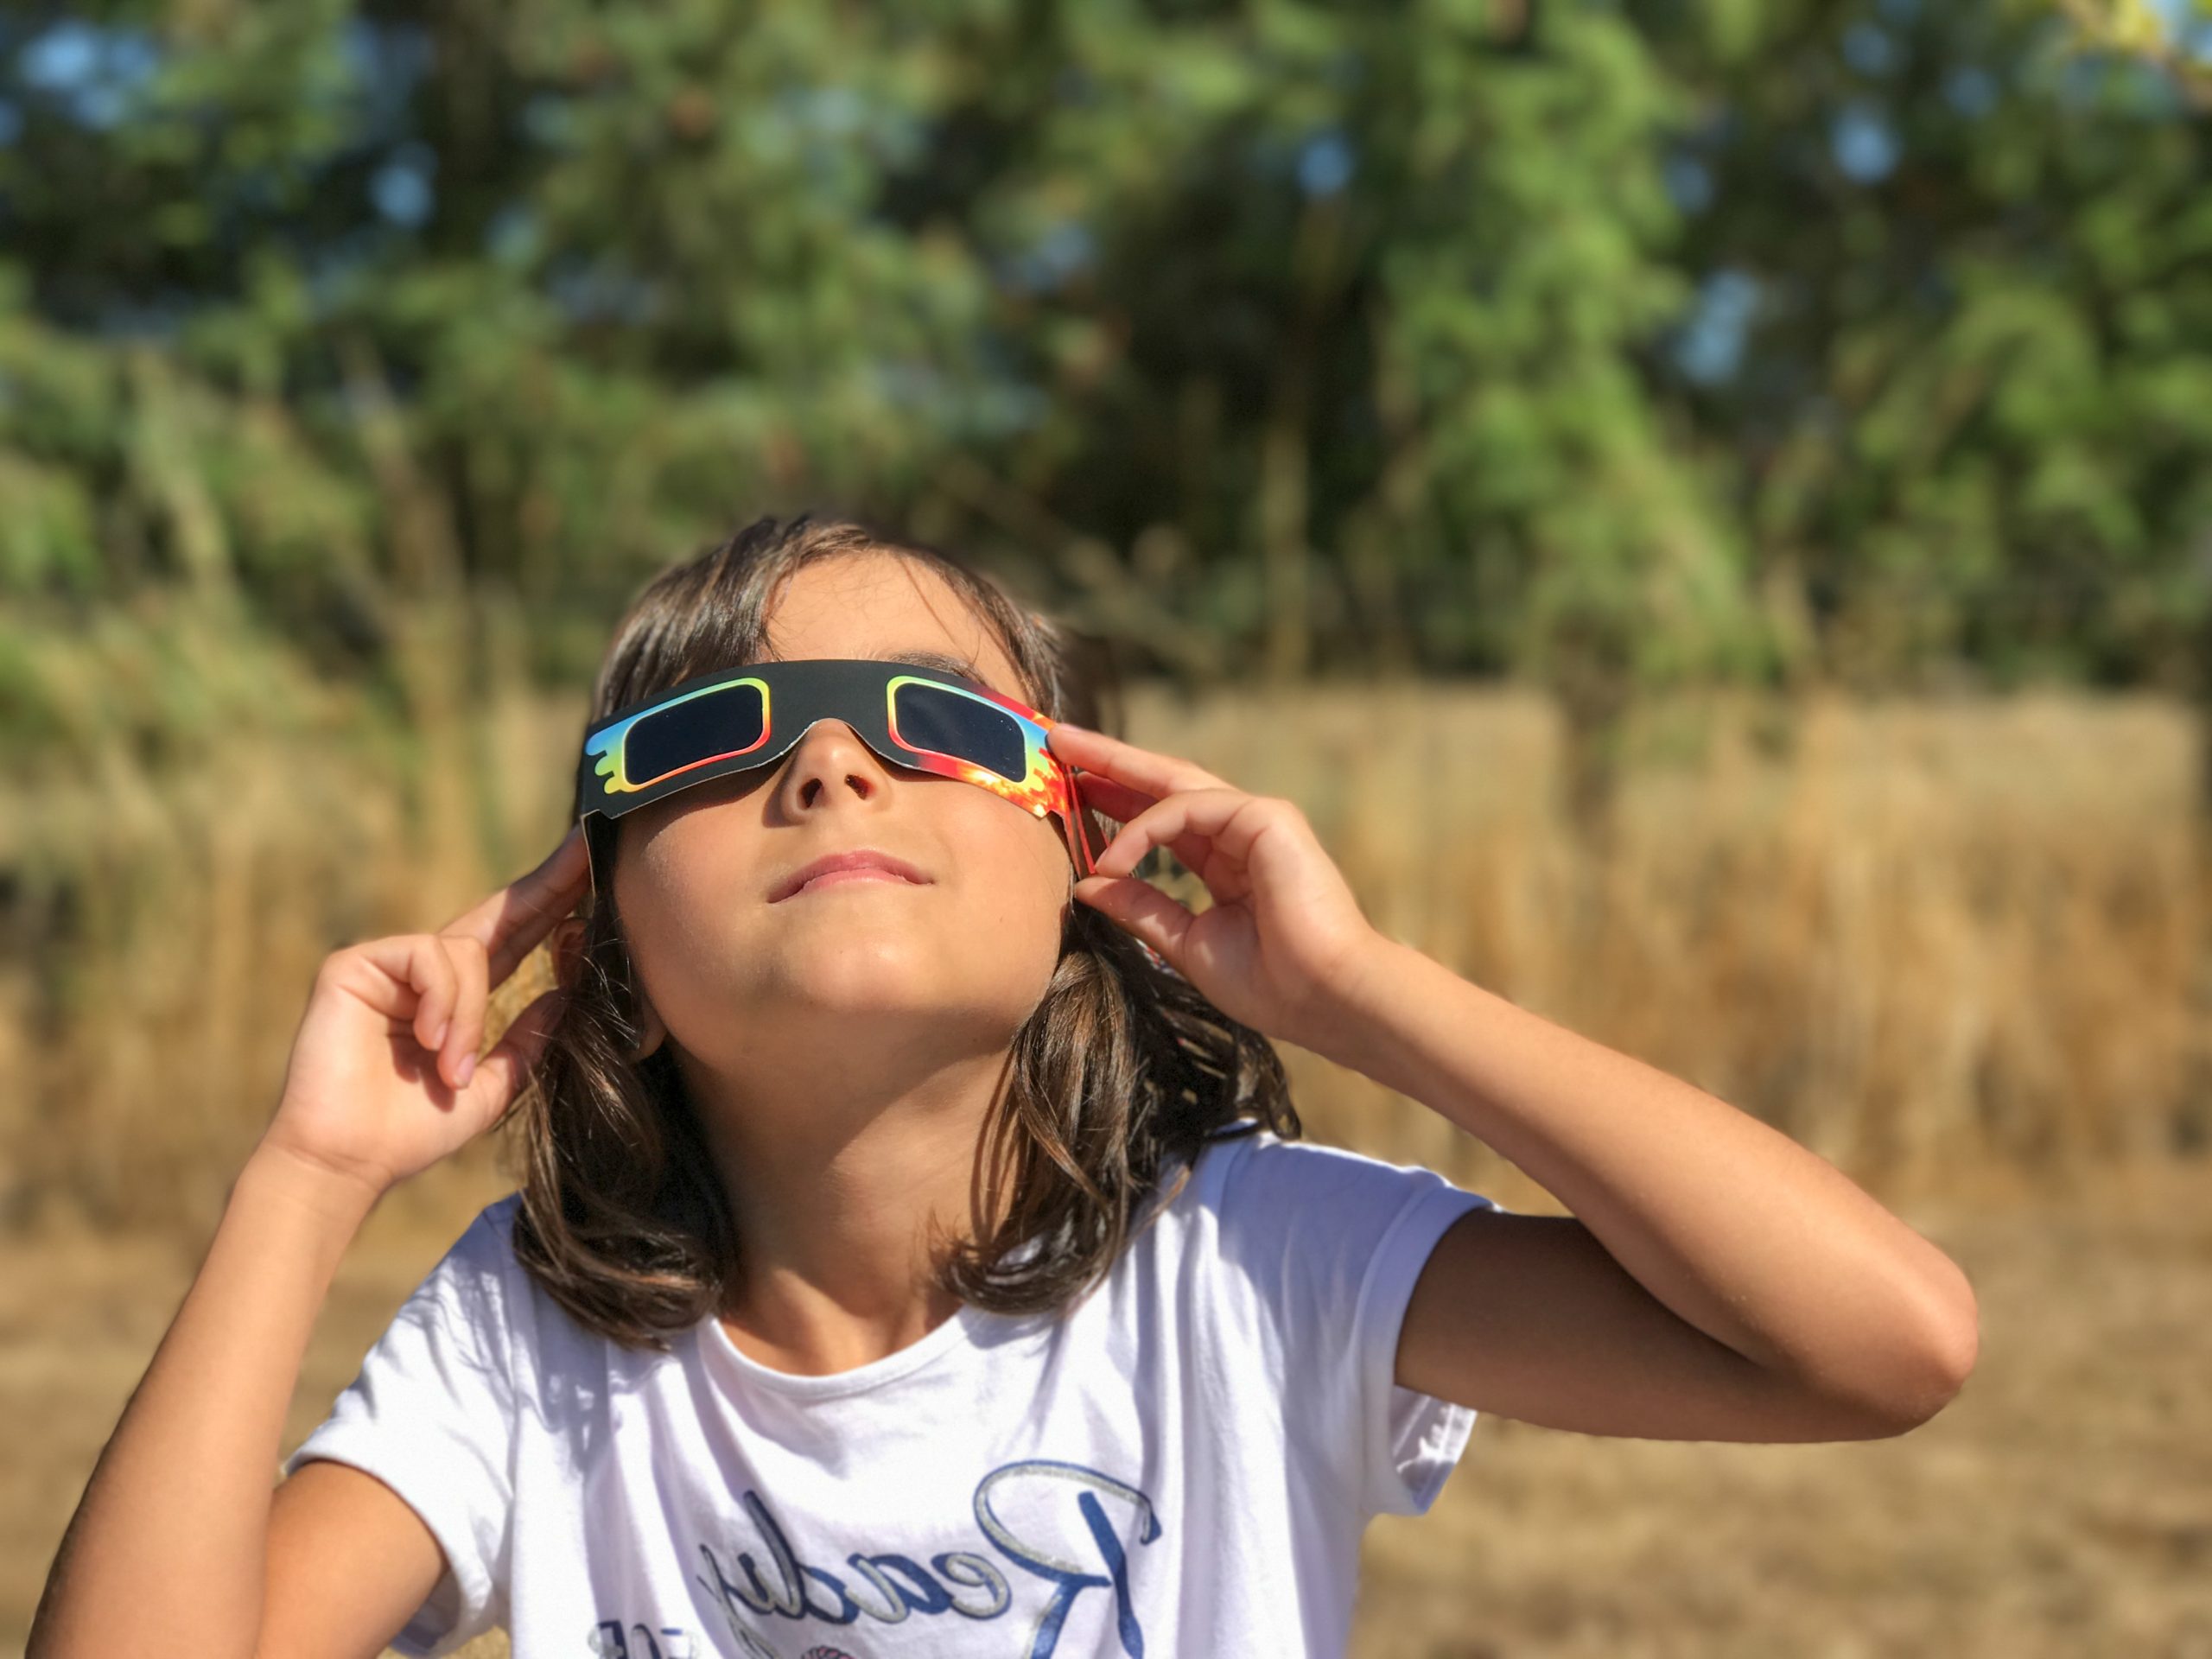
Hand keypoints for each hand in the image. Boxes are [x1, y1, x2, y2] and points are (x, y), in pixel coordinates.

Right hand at [257, 823, 592, 1203]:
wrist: (348, 1161)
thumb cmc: (411, 1131)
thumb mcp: (491, 1085)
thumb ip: (527, 1040)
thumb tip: (566, 996)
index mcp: (456, 998)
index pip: (516, 940)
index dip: (555, 907)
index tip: (594, 873)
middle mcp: (423, 973)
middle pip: (497, 915)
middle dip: (547, 885)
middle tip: (588, 846)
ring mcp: (387, 965)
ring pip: (467, 952)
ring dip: (469, 1015)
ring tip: (450, 1066)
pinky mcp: (353, 964)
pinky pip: (428, 957)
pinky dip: (442, 1002)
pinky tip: (427, 1041)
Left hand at [1046, 721, 1386, 1046]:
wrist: (1326, 998)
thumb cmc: (1270, 984)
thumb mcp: (1186, 942)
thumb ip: (1141, 909)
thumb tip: (1087, 885)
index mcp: (1227, 861)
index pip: (1162, 818)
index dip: (1116, 799)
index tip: (1070, 787)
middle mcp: (1241, 832)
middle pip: (1164, 783)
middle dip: (1111, 760)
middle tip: (1058, 737)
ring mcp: (1257, 820)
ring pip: (1174, 783)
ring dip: (1117, 769)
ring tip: (1067, 759)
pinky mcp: (1267, 818)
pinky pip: (1191, 809)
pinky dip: (1146, 829)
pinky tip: (1113, 856)